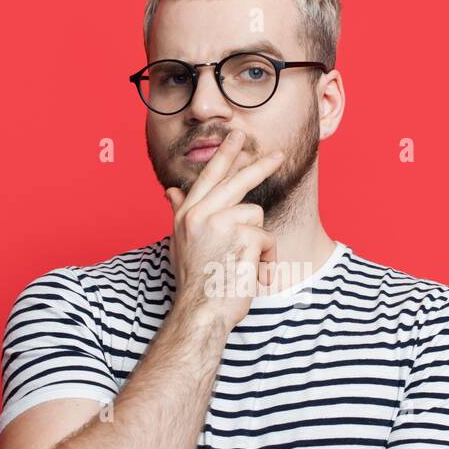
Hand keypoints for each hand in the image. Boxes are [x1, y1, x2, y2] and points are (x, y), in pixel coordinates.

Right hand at [164, 129, 283, 331]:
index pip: (208, 177)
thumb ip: (180, 214)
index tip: (235, 136)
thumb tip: (170, 191)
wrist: (200, 312)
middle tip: (279, 155)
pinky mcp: (242, 236)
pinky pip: (266, 238)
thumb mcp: (180, 244)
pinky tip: (253, 273)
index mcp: (187, 215)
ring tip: (245, 264)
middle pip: (236, 181)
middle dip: (259, 165)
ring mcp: (220, 223)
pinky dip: (266, 258)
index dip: (224, 155)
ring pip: (254, 215)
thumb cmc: (194, 284)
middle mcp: (200, 214)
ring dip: (257, 241)